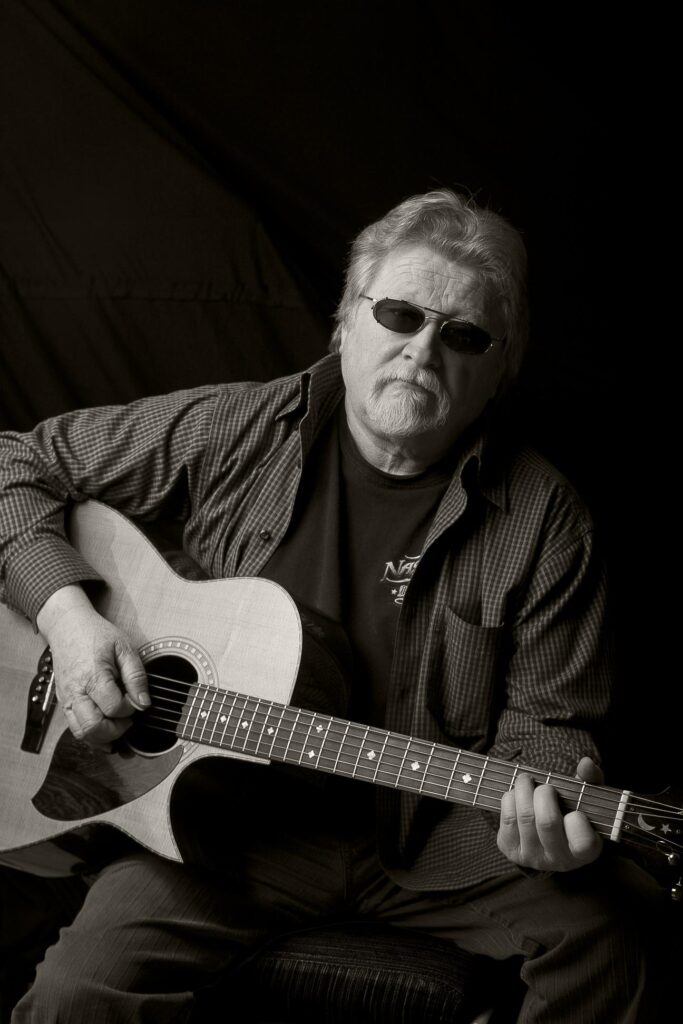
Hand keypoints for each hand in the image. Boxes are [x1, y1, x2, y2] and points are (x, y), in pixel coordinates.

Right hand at [37, 585, 149, 747]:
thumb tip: (144, 703)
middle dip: (116, 730)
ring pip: (81, 733)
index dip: (130, 709)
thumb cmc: (96, 634)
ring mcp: (66, 699)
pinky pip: (75, 727)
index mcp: (93, 676)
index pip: (112, 707)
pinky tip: (107, 731)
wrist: (67, 626)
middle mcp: (75, 691)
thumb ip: (136, 676)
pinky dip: (92, 734)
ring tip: (118, 725)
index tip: (137, 700)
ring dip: (103, 737)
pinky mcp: (63, 702)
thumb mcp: (124, 648)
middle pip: (93, 727)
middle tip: (129, 719)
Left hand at [497, 756, 603, 871]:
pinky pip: (507, 819)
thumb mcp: (586, 796)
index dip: (577, 821)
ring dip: (523, 790)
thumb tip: (586, 763)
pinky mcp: (511, 850)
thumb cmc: (571, 809)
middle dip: (544, 794)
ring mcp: (533, 857)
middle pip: (547, 822)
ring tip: (526, 780)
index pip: (583, 842)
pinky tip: (516, 795)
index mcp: (585, 851)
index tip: (574, 811)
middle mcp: (559, 860)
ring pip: (524, 817)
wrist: (545, 830)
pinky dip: (510, 799)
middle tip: (545, 787)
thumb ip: (591, 779)